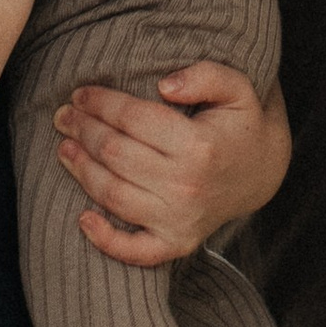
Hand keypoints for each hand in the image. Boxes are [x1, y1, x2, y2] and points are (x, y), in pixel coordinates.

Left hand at [55, 65, 289, 266]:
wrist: (262, 173)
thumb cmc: (241, 124)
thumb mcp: (238, 88)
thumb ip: (206, 75)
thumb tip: (164, 84)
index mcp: (199, 146)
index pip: (134, 119)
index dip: (102, 103)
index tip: (80, 93)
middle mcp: (186, 186)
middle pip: (116, 154)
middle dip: (84, 130)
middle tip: (63, 116)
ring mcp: (179, 220)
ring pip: (113, 195)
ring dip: (81, 170)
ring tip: (64, 148)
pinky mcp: (176, 243)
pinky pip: (134, 251)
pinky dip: (105, 241)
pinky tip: (82, 219)